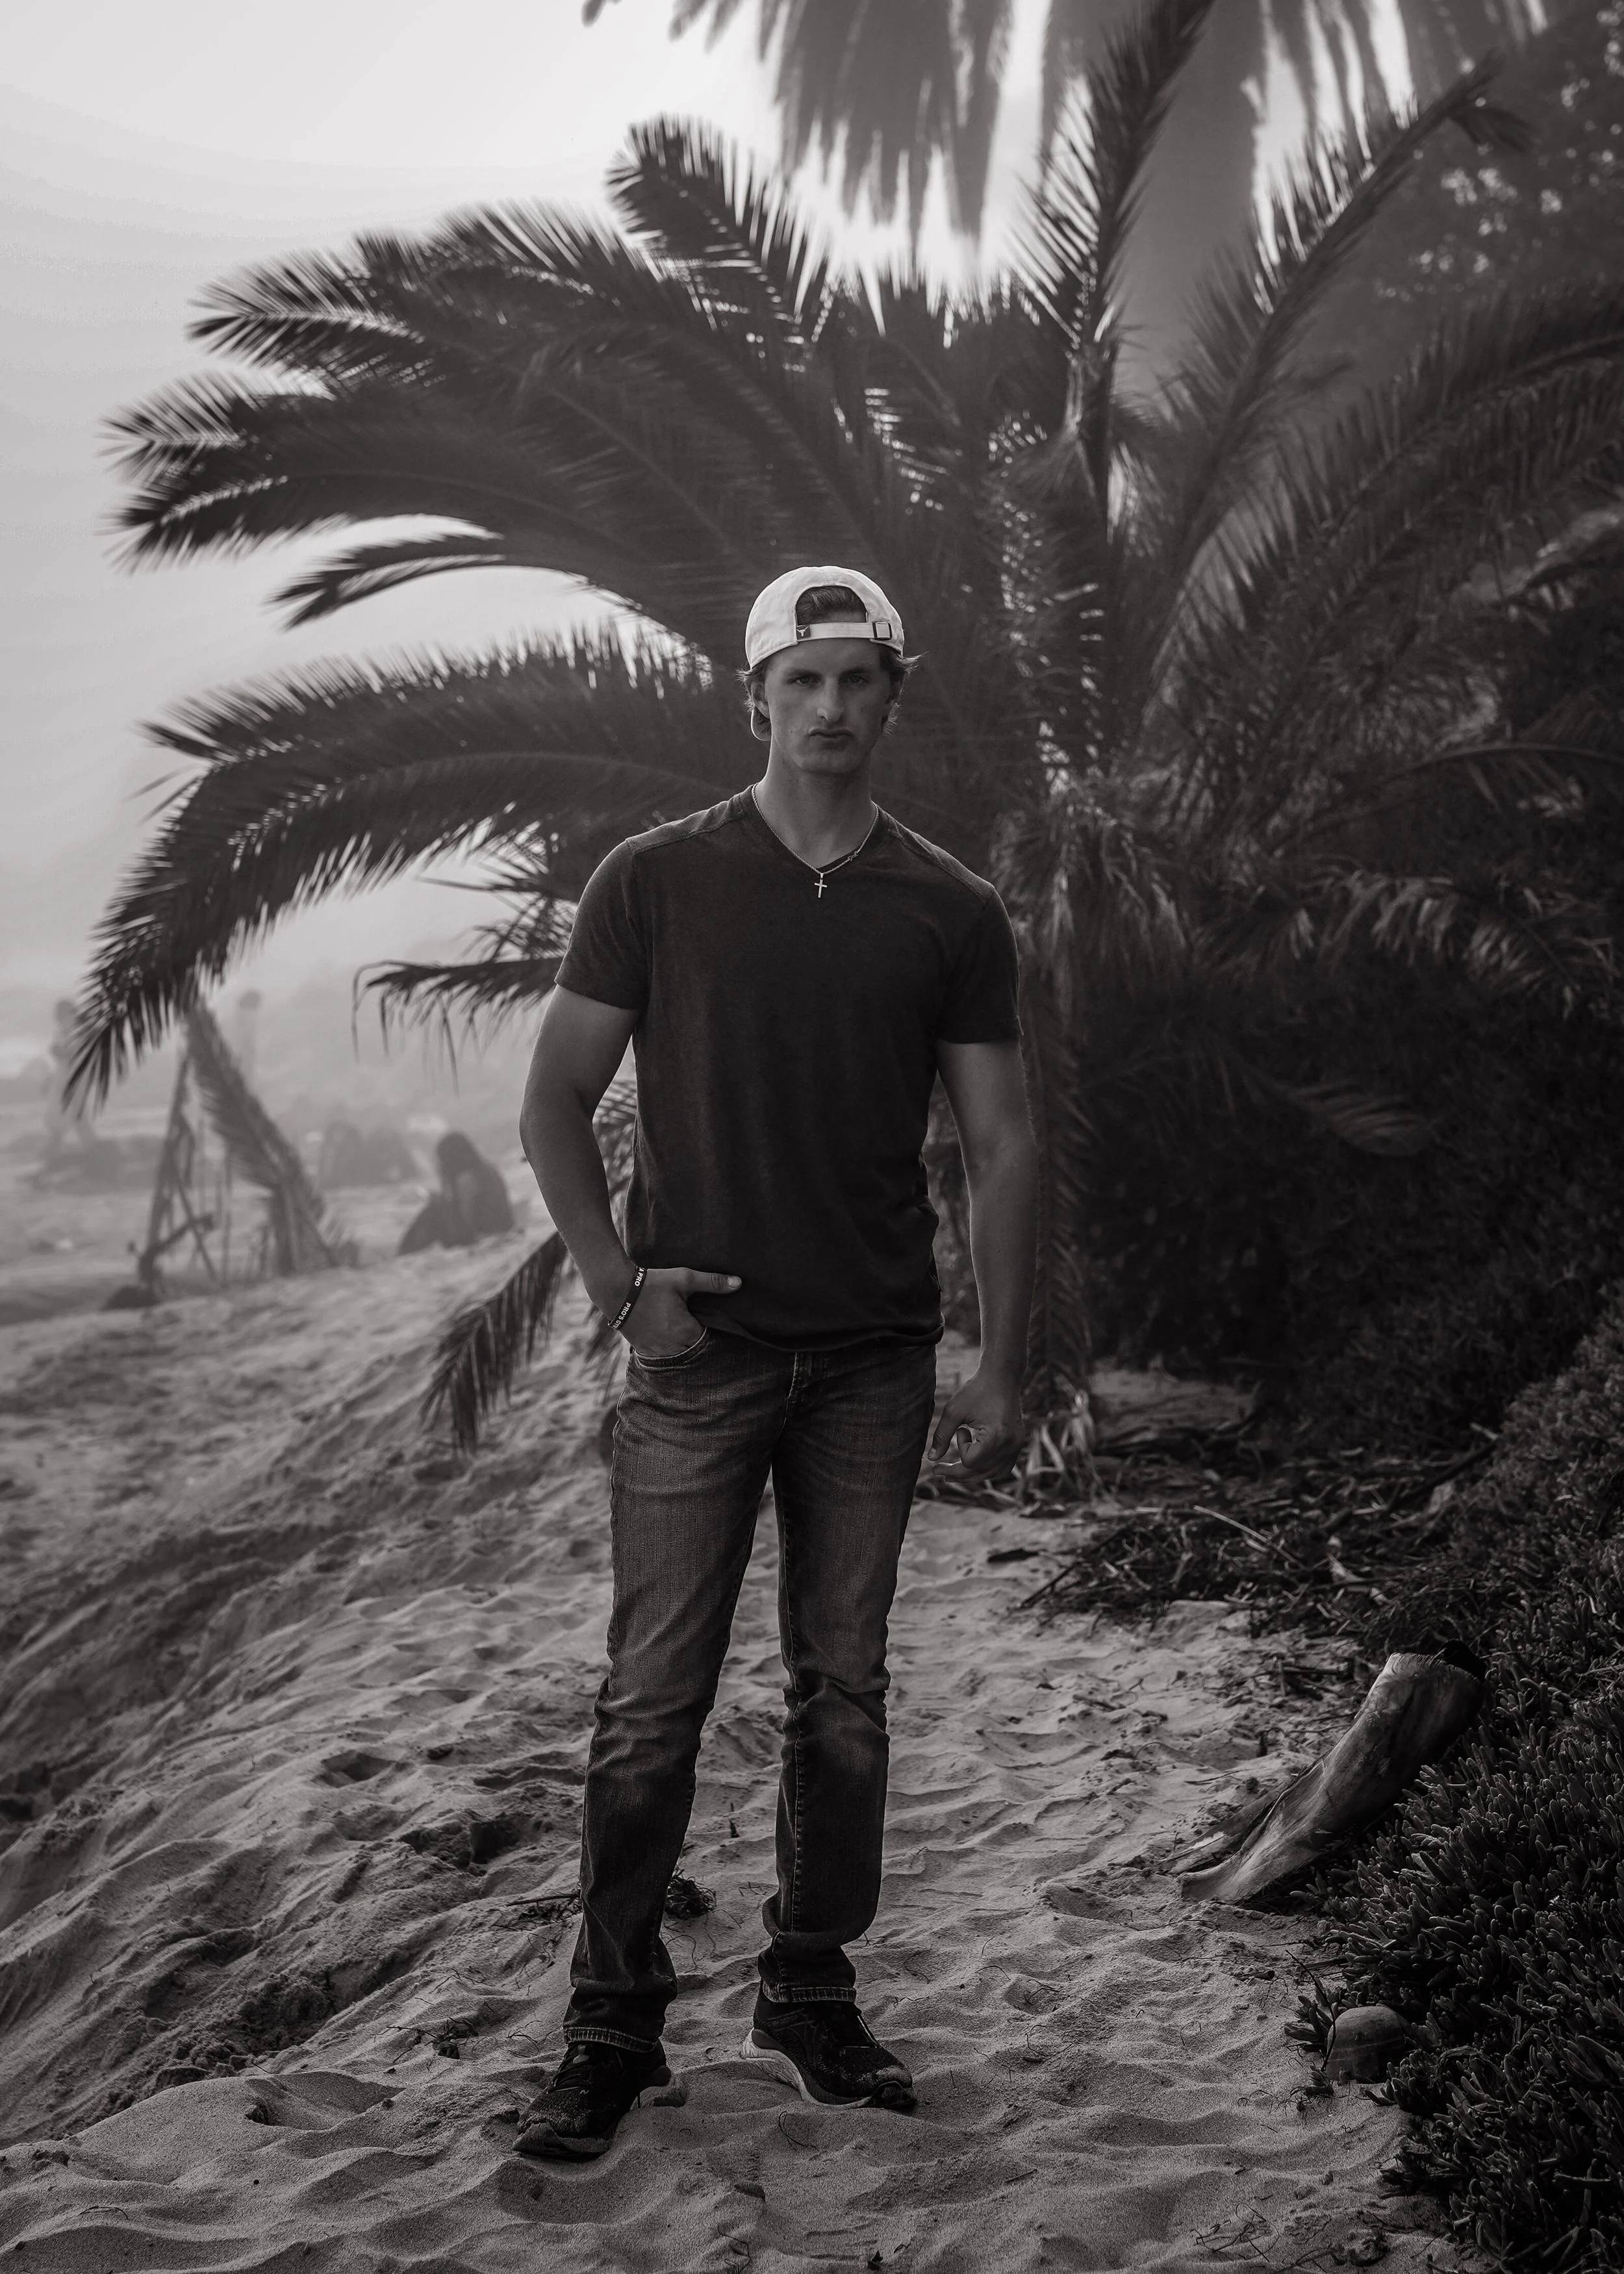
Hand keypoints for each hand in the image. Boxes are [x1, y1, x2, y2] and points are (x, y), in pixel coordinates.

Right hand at [622, 1266, 740, 1356]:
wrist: (616, 1290)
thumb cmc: (653, 1283)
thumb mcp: (684, 1279)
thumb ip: (712, 1282)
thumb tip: (739, 1283)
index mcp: (686, 1331)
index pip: (709, 1341)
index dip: (712, 1334)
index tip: (711, 1324)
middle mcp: (673, 1347)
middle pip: (695, 1352)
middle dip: (698, 1343)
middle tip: (698, 1329)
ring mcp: (657, 1352)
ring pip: (679, 1358)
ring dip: (684, 1350)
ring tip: (683, 1335)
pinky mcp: (644, 1351)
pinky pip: (662, 1358)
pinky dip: (668, 1352)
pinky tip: (669, 1341)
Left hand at [929, 1363, 1024, 1482]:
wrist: (1002, 1375)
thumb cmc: (977, 1389)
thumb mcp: (954, 1411)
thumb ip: (941, 1436)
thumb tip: (931, 1459)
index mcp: (997, 1436)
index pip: (971, 1460)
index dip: (959, 1448)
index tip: (960, 1429)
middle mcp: (1010, 1444)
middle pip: (980, 1471)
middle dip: (957, 1473)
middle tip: (937, 1471)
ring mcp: (1017, 1445)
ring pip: (992, 1473)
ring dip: (971, 1475)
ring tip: (952, 1473)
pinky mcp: (1018, 1443)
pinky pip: (1003, 1467)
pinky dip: (988, 1470)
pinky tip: (974, 1467)